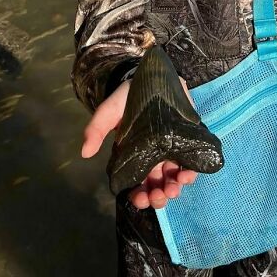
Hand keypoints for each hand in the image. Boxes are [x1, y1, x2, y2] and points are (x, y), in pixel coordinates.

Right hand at [81, 77, 197, 208]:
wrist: (153, 76)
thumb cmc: (128, 97)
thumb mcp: (109, 110)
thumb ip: (97, 129)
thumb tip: (85, 153)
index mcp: (134, 156)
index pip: (136, 183)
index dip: (138, 195)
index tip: (139, 199)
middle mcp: (154, 157)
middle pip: (157, 185)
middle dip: (157, 196)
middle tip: (158, 197)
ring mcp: (172, 150)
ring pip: (174, 178)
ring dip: (174, 188)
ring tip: (172, 188)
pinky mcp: (188, 141)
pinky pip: (192, 162)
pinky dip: (191, 173)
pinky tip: (188, 175)